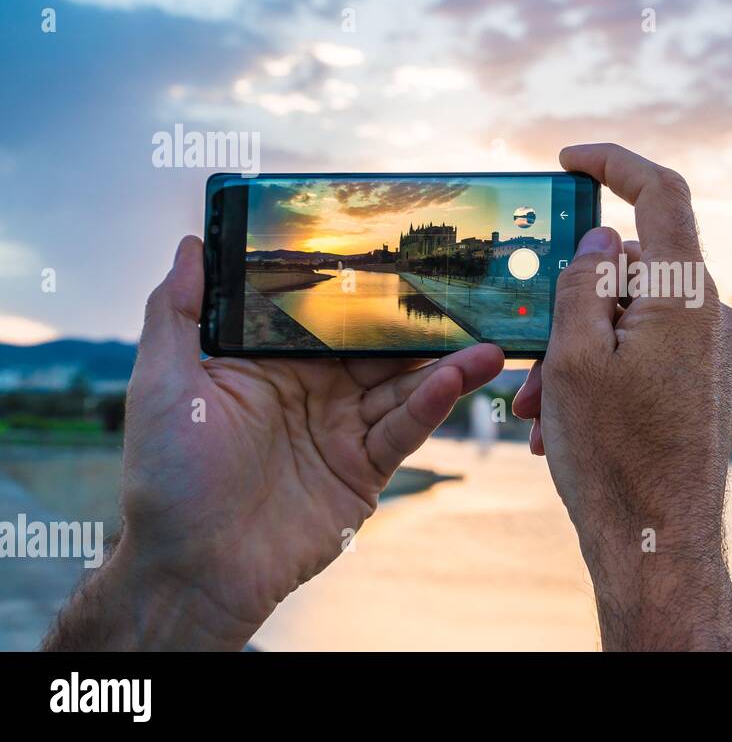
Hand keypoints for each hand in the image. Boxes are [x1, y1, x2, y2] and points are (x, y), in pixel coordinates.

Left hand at [44, 237, 502, 649]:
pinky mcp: (362, 471)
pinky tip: (451, 382)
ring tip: (487, 346)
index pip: (326, 318)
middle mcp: (312, 393)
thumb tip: (193, 244)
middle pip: (377, 350)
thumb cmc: (166, 479)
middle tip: (466, 298)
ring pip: (402, 388)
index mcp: (271, 365)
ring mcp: (341, 431)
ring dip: (445, 367)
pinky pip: (401, 431)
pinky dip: (429, 407)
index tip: (401, 258)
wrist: (193, 570)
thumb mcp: (162, 384)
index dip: (362, 291)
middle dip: (421, 327)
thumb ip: (178, 313)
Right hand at [513, 143, 731, 649]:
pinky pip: (645, 352)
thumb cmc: (614, 457)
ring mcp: (710, 351)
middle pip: (630, 270)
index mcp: (685, 296)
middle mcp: (710, 315)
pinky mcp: (702, 382)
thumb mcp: (572, 358)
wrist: (658, 544)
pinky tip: (564, 422)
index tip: (570, 160)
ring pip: (629, 318)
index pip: (662, 193)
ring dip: (576, 351)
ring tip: (538, 411)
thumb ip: (584, 281)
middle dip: (569, 306)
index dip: (616, 163)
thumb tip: (606, 239)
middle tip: (529, 365)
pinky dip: (601, 372)